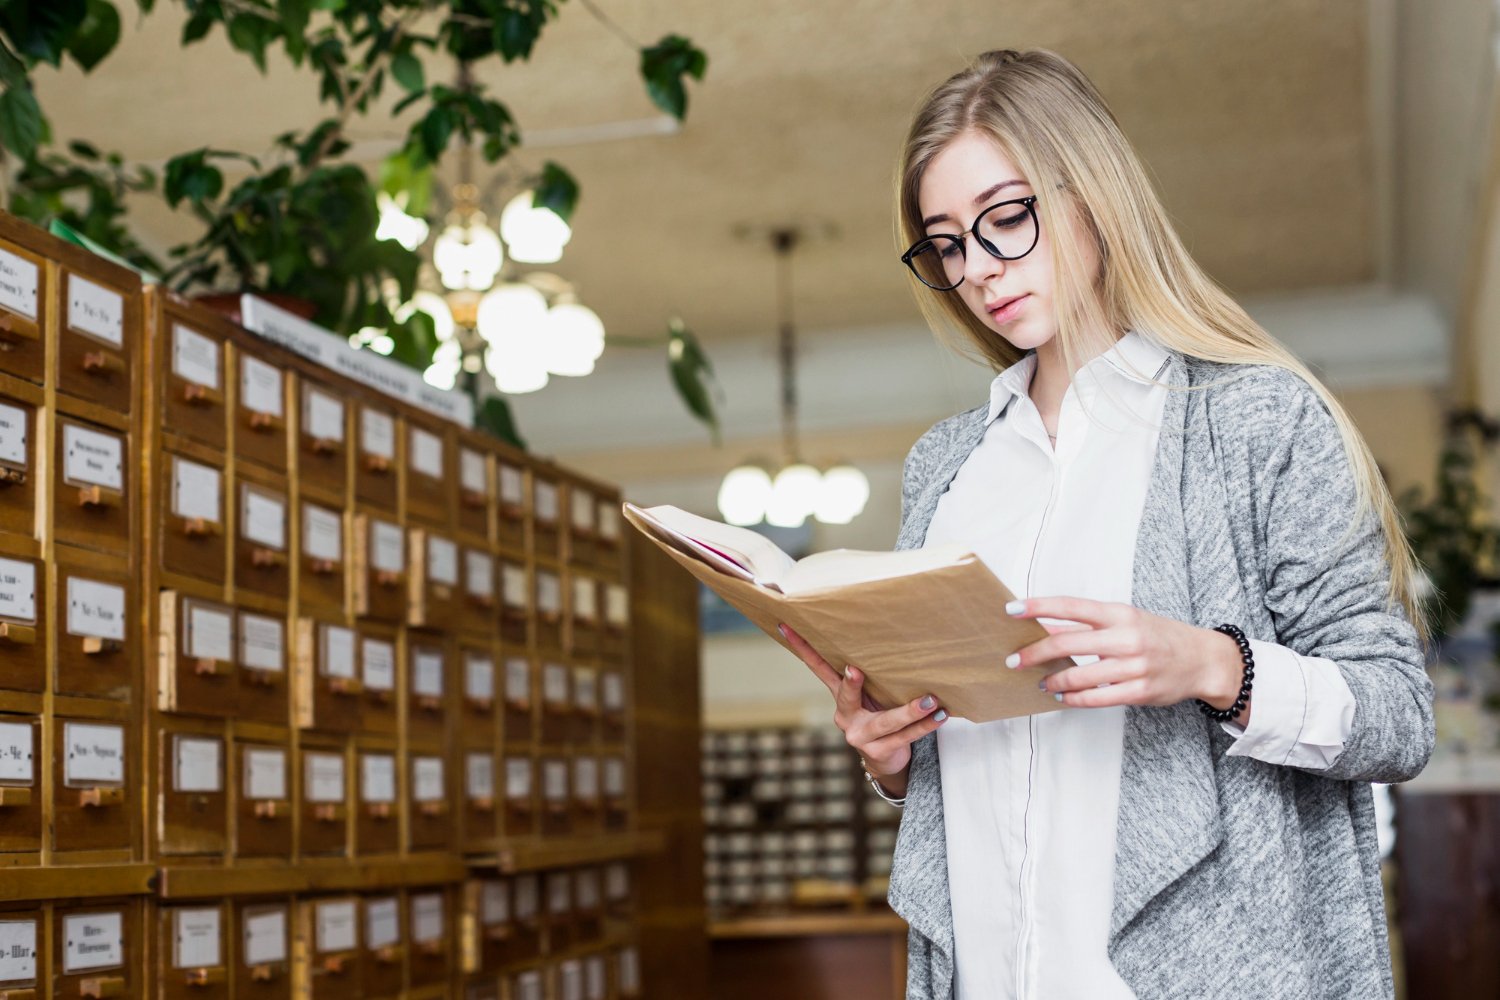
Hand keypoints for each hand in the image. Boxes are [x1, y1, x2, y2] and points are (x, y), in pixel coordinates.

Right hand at [777, 623, 946, 779]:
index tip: (787, 625)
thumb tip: (890, 635)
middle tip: (855, 670)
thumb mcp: (870, 694)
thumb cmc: (880, 714)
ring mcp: (861, 736)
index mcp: (840, 696)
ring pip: (887, 722)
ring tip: (931, 701)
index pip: (817, 667)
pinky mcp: (880, 751)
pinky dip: (925, 726)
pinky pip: (905, 737)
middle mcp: (845, 716)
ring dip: (911, 711)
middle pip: (847, 697)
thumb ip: (871, 674)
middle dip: (851, 684)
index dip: (801, 647)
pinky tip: (940, 715)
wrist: (885, 759)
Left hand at [1004, 597, 1246, 712]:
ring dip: (1053, 681)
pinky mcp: (1140, 691)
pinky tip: (1062, 697)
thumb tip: (1044, 626)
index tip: (1011, 610)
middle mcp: (1126, 637)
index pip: (1071, 606)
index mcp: (1119, 613)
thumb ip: (1086, 625)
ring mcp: (1135, 666)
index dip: (1038, 607)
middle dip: (1034, 653)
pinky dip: (1074, 699)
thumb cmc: (1157, 636)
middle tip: (1014, 660)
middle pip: (1068, 643)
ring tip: (1042, 682)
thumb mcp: (1124, 620)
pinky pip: (1097, 699)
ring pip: (1080, 676)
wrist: (1203, 660)